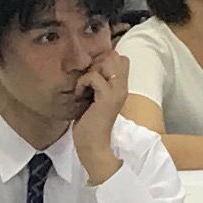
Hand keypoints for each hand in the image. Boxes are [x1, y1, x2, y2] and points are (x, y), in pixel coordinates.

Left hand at [66, 59, 129, 184]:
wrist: (93, 144)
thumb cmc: (90, 124)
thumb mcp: (94, 98)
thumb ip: (96, 83)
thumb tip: (89, 67)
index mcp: (121, 88)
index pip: (121, 60)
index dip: (105, 60)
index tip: (92, 73)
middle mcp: (122, 88)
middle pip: (115, 58)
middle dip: (96, 64)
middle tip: (86, 81)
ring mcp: (116, 92)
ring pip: (104, 64)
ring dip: (87, 74)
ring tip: (82, 89)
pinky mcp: (107, 98)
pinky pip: (93, 77)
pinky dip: (82, 83)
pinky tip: (79, 95)